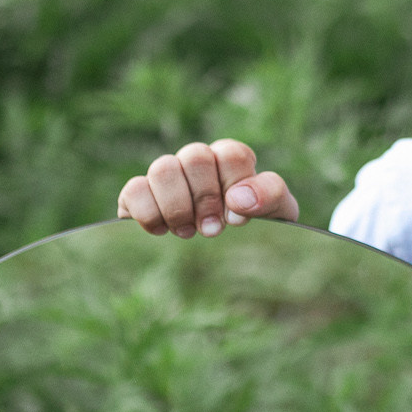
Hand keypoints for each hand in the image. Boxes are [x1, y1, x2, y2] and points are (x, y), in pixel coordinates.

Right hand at [118, 139, 297, 237]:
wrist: (229, 257)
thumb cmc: (257, 229)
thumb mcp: (277, 214)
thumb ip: (270, 196)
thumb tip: (238, 199)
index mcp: (232, 161)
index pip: (232, 154)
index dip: (233, 186)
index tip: (236, 220)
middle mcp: (198, 162)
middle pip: (195, 156)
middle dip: (205, 198)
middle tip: (212, 230)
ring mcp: (168, 175)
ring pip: (163, 168)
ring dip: (176, 206)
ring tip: (187, 232)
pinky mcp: (140, 194)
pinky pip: (134, 189)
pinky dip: (148, 213)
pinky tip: (161, 232)